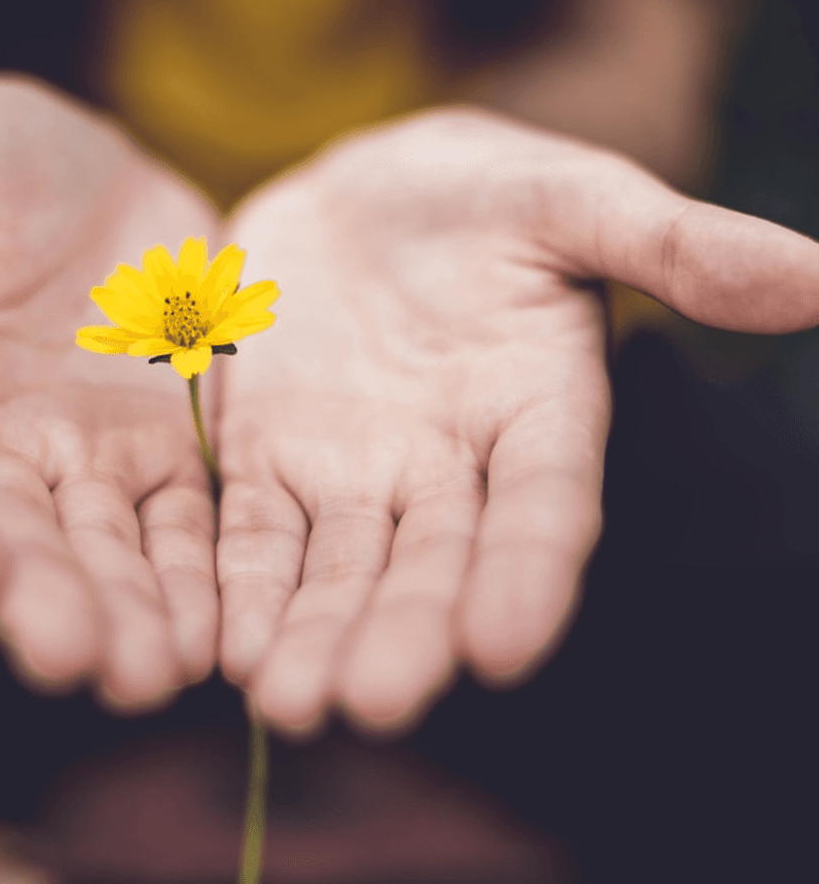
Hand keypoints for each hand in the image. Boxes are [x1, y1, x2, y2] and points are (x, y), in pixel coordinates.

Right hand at [0, 76, 220, 708]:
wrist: (85, 176)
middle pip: (8, 534)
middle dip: (39, 598)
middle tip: (75, 660)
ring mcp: (80, 456)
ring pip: (101, 547)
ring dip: (126, 613)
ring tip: (154, 674)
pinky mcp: (160, 451)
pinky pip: (180, 523)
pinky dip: (196, 577)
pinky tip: (217, 633)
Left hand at [216, 106, 818, 733]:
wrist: (364, 195)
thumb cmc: (482, 193)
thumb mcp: (571, 198)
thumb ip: (674, 244)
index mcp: (538, 412)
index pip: (544, 505)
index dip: (529, 571)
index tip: (505, 645)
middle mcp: (449, 467)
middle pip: (431, 562)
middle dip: (403, 632)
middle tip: (370, 703)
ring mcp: (354, 471)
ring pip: (338, 568)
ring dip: (313, 635)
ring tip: (287, 704)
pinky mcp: (269, 459)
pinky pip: (254, 532)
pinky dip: (240, 586)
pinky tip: (223, 648)